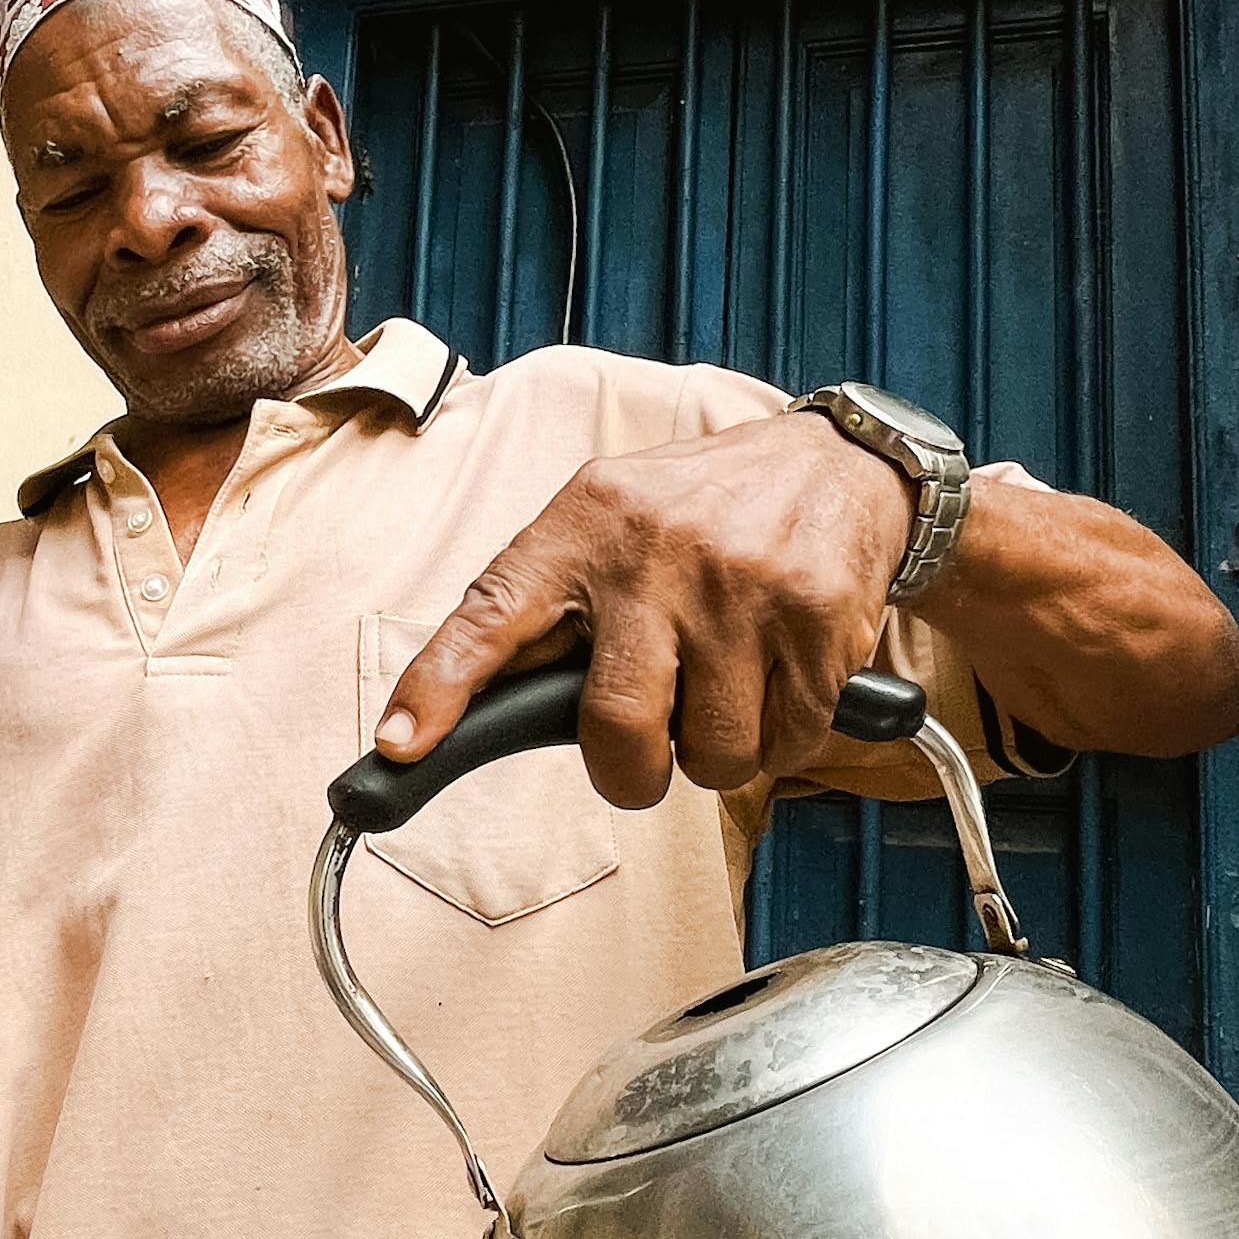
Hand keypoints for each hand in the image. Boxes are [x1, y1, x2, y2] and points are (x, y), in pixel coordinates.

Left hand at [378, 410, 911, 808]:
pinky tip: (780, 677)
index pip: (492, 612)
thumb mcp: (610, 519)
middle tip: (644, 756)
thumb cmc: (701, 511)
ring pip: (712, 755)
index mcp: (583, 523)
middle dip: (630, 774)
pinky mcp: (815, 619)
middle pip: (617, 728)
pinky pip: (788, 741)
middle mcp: (656, 551)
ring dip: (718, 753)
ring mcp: (740, 586)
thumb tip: (465, 711)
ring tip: (726, 689)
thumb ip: (549, 603)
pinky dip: (783, 736)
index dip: (440, 685)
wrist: (837, 464)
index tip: (400, 745)